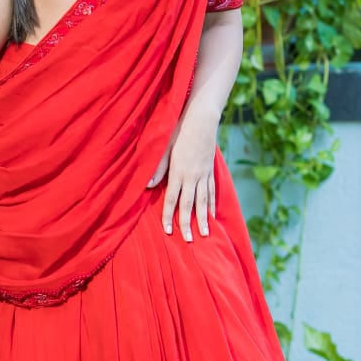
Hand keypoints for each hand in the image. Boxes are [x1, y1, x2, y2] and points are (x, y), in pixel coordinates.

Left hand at [147, 113, 217, 241]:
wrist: (202, 120)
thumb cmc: (179, 131)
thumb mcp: (164, 147)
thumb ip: (157, 168)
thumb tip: (149, 185)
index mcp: (178, 172)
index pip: (172, 199)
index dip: (169, 216)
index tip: (168, 231)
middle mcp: (192, 176)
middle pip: (189, 205)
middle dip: (188, 224)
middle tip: (189, 240)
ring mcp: (203, 174)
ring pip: (203, 201)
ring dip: (203, 219)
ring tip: (206, 234)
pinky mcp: (210, 171)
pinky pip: (212, 191)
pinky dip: (212, 204)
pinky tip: (212, 214)